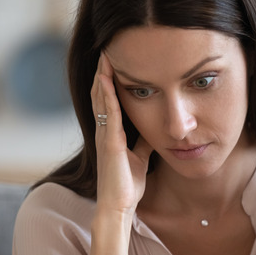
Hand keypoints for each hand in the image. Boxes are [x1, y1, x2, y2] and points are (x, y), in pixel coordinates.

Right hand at [91, 53, 152, 215]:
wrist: (119, 206)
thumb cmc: (127, 185)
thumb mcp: (140, 157)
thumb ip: (144, 142)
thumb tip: (154, 129)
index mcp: (111, 133)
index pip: (108, 100)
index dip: (109, 80)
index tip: (113, 60)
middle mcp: (104, 130)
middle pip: (101, 94)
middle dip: (104, 71)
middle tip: (107, 48)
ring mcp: (105, 135)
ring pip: (101, 99)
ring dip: (102, 76)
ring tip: (104, 55)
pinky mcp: (110, 143)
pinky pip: (108, 114)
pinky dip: (106, 95)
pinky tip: (106, 79)